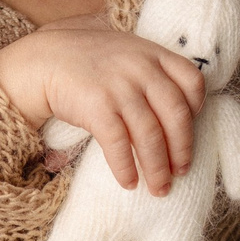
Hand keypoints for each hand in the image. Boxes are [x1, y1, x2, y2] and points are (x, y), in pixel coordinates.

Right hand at [0, 26, 205, 195]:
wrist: (42, 61)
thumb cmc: (86, 62)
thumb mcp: (125, 52)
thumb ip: (150, 70)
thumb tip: (177, 110)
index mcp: (152, 53)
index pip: (191, 81)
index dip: (197, 110)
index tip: (191, 130)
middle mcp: (140, 68)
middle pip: (176, 114)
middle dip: (182, 149)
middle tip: (180, 172)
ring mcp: (119, 87)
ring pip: (150, 135)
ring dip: (157, 168)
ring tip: (159, 188)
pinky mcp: (97, 106)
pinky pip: (120, 144)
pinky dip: (126, 168)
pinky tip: (128, 182)